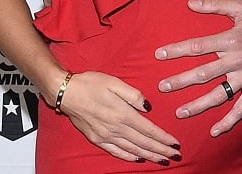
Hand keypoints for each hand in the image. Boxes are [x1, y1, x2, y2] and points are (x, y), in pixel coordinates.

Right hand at [58, 71, 181, 163]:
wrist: (66, 92)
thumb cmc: (90, 83)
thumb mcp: (114, 82)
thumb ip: (133, 95)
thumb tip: (148, 107)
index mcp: (122, 113)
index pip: (149, 130)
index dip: (163, 138)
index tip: (175, 143)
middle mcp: (115, 128)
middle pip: (143, 143)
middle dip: (161, 150)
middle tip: (175, 156)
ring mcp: (106, 136)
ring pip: (132, 150)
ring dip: (149, 156)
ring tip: (162, 160)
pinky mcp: (97, 139)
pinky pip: (116, 152)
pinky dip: (129, 157)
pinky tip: (138, 159)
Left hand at [154, 0, 241, 135]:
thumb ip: (215, 4)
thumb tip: (191, 3)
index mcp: (231, 39)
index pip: (198, 46)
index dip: (177, 50)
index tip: (160, 55)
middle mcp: (237, 60)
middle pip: (203, 74)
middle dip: (180, 81)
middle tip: (162, 86)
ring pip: (218, 95)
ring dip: (198, 105)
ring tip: (180, 112)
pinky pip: (241, 109)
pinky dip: (229, 121)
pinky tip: (215, 130)